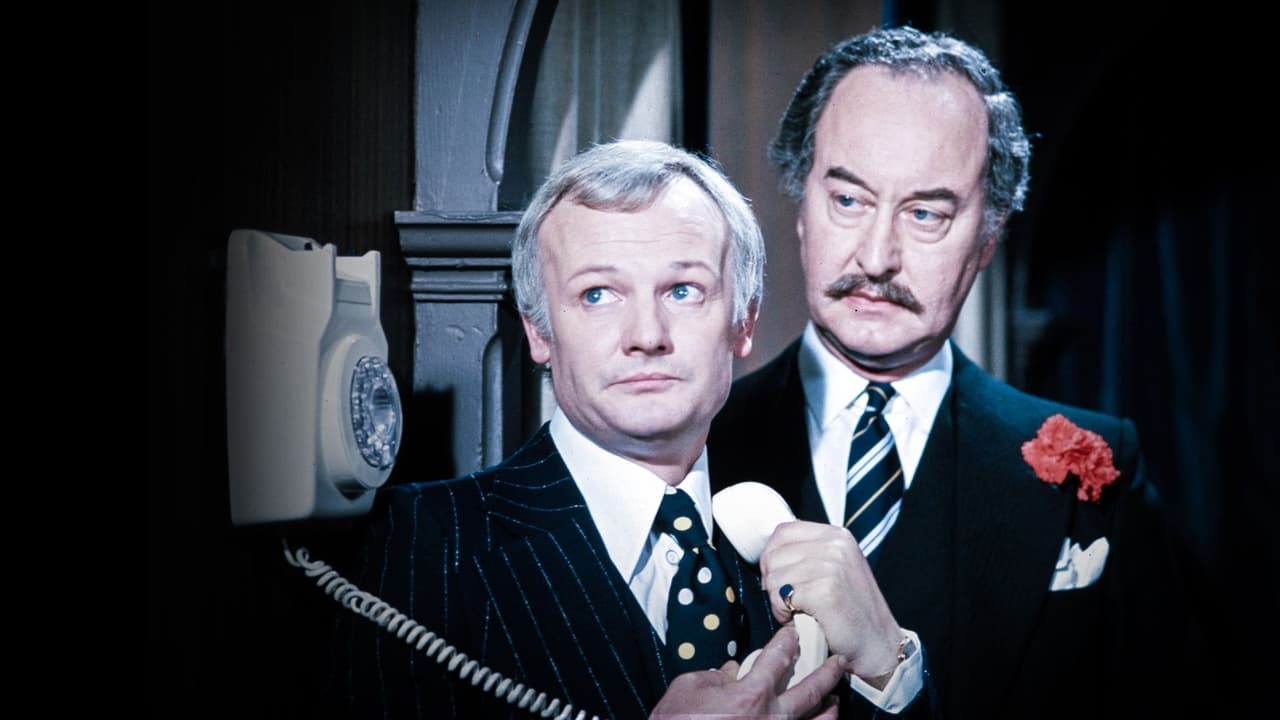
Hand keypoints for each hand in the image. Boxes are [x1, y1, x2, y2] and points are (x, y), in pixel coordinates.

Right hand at [649, 625, 847, 718]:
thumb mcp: (688, 688)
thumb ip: (714, 675)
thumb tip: (731, 672)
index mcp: (751, 695)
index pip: (778, 658)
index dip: (788, 640)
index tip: (795, 631)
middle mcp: (772, 719)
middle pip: (812, 690)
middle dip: (829, 672)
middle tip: (840, 661)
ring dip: (830, 708)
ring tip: (835, 698)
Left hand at [760, 520, 902, 679]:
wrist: (877, 644)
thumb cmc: (853, 611)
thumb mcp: (836, 567)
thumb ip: (809, 553)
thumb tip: (771, 553)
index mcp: (837, 535)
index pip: (783, 531)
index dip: (771, 555)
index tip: (778, 577)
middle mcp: (835, 545)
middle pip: (774, 554)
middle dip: (773, 582)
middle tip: (790, 600)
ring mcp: (832, 567)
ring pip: (774, 577)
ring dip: (778, 600)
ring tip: (798, 610)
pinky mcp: (825, 592)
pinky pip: (780, 597)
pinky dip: (783, 613)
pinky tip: (800, 619)